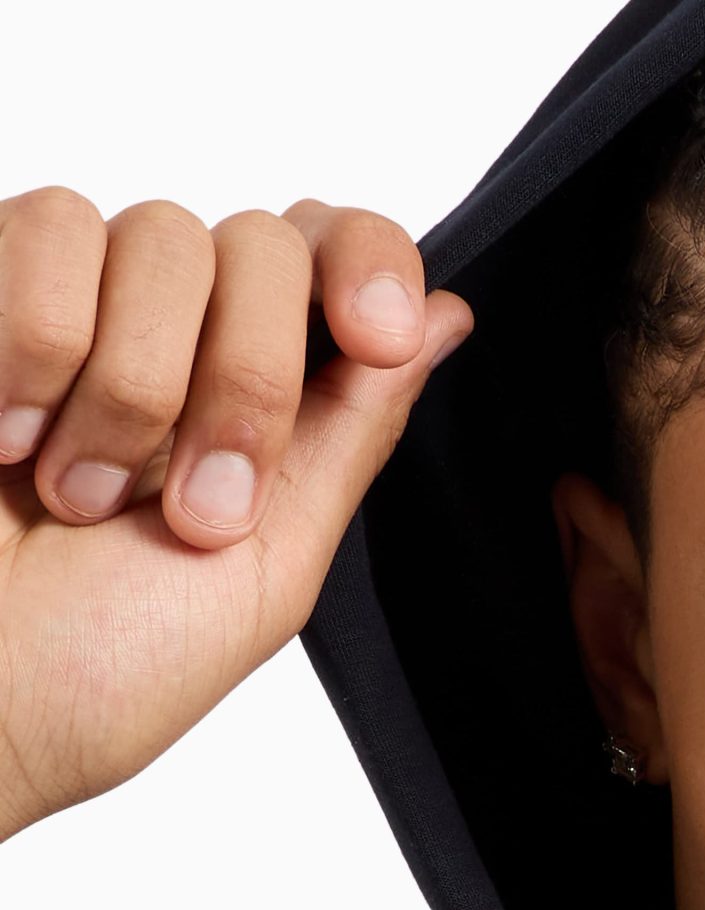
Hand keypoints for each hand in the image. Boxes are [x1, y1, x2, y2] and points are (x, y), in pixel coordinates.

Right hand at [0, 190, 472, 842]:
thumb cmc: (100, 671)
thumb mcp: (268, 568)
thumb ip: (351, 433)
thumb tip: (445, 321)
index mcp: (260, 404)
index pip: (338, 256)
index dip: (370, 265)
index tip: (379, 332)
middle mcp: (174, 336)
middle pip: (263, 246)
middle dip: (249, 383)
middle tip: (196, 509)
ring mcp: (76, 300)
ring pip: (159, 234)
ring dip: (134, 389)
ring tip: (79, 495)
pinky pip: (50, 228)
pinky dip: (38, 347)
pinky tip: (9, 440)